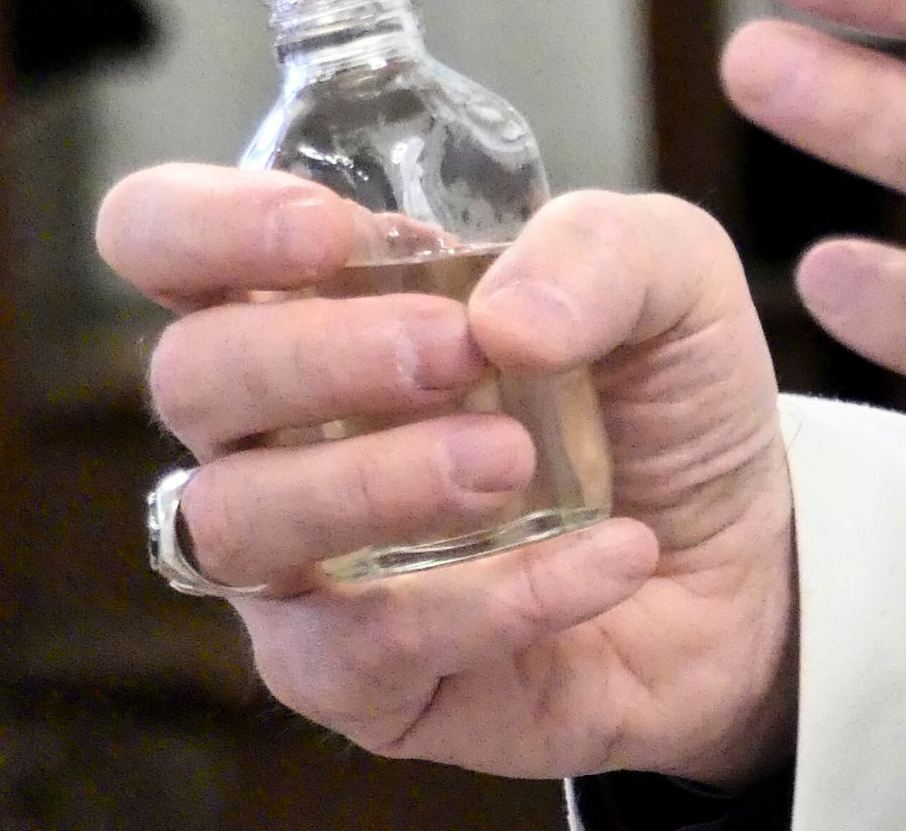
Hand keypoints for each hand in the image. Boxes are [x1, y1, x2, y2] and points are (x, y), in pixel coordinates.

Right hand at [97, 166, 795, 785]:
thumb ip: (597, 250)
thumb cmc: (659, 402)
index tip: (328, 234)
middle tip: (457, 354)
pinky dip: (492, 600)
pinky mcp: (358, 679)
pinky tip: (607, 558)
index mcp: (317, 299)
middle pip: (193, 377)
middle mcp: (277, 429)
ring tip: (513, 463)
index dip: (206, 227)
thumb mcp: (672, 278)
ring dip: (371, 481)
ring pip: (236, 522)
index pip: (164, 239)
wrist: (742, 562)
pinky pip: (360, 649)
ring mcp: (300, 562)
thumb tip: (503, 320)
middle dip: (315, 355)